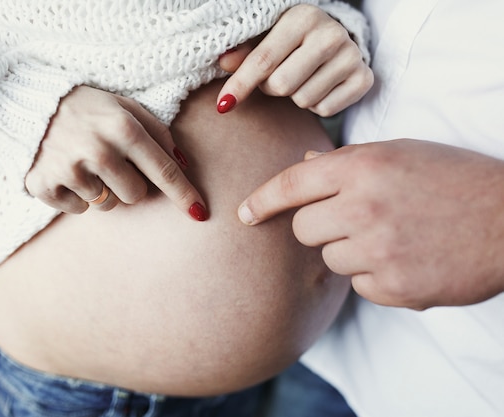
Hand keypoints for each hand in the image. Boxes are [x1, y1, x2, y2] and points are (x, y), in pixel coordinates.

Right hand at [25, 85, 207, 220]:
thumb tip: (185, 165)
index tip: (200, 213)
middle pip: (136, 195)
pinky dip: (76, 196)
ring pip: (108, 205)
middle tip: (109, 161)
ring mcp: (70, 171)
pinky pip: (80, 209)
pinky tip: (66, 171)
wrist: (25, 101)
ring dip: (103, 190)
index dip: (184, 195)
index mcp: (123, 128)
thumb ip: (157, 132)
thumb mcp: (123, 106)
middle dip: (129, 183)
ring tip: (84, 163)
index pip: (164, 171)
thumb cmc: (85, 106)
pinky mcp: (45, 186)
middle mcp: (99, 151)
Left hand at [217, 4, 372, 116]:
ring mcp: (351, 56)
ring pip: (303, 100)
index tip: (223, 105)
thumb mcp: (267, 38)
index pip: (263, 60)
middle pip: (281, 85)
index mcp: (303, 17)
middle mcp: (331, 34)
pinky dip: (316, 105)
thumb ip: (244, 51)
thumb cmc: (291, 40)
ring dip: (295, 96)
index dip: (240, 85)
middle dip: (271, 88)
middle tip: (277, 76)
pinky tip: (320, 85)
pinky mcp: (363, 79)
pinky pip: (324, 110)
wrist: (336, 40)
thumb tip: (223, 62)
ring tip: (302, 78)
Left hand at [238, 139, 503, 308]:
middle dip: (319, 226)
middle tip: (354, 219)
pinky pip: (358, 285)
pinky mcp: (394, 288)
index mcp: (363, 167)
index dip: (261, 200)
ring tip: (391, 237)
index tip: (245, 214)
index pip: (292, 184)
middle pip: (303, 229)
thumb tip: (304, 166)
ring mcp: (378, 251)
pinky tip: (406, 258)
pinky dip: (374, 275)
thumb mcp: (401, 152)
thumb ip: (346, 161)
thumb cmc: (454, 179)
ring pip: (329, 260)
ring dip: (349, 251)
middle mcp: (364, 207)